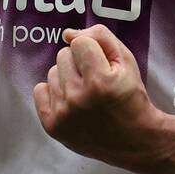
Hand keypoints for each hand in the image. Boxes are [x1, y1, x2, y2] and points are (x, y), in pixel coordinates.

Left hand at [34, 24, 174, 169]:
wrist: (134, 139)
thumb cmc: (130, 96)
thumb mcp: (126, 60)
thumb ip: (100, 37)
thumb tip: (67, 33)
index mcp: (100, 81)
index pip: (80, 42)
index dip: (94, 50)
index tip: (104, 66)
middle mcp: (78, 98)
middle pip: (63, 55)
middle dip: (79, 63)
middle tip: (95, 81)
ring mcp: (63, 114)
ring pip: (52, 72)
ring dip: (67, 78)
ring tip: (85, 93)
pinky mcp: (52, 126)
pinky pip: (39, 90)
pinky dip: (54, 93)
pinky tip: (71, 102)